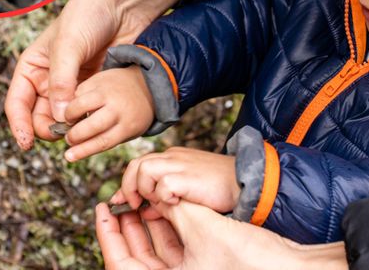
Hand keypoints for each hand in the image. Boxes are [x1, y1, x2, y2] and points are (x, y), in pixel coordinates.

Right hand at [4, 0, 177, 149]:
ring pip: (63, 120)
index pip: (17, 103)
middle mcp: (49, 80)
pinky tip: (94, 121)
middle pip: (39, 117)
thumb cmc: (90, 15)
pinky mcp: (94, 90)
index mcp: (32, 67)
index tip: (26, 143)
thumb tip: (60, 117)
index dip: (18, 125)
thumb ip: (62, 81)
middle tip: (63, 133)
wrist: (125, 5)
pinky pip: (86, 113)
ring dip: (69, 127)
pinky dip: (88, 121)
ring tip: (80, 126)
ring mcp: (72, 87)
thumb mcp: (69, 44)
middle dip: (47, 129)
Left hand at [95, 200, 350, 269]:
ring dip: (149, 224)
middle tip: (120, 199)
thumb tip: (147, 193)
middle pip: (136, 256)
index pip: (120, 262)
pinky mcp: (205, 268)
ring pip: (156, 250)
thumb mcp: (202, 227)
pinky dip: (168, 228)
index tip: (101, 208)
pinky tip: (166, 206)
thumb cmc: (250, 258)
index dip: (108, 233)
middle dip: (128, 226)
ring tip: (142, 197)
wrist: (295, 268)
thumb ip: (172, 208)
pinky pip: (176, 248)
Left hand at [115, 147, 238, 214]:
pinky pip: (162, 184)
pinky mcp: (187, 176)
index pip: (139, 165)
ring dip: (145, 190)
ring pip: (143, 169)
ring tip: (158, 204)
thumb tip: (145, 211)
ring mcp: (180, 164)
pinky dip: (163, 196)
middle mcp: (173, 158)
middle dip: (129, 187)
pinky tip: (176, 203)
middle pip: (136, 164)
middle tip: (134, 205)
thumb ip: (165, 198)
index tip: (121, 201)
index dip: (127, 184)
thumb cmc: (221, 190)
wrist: (247, 183)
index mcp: (173, 159)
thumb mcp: (187, 193)